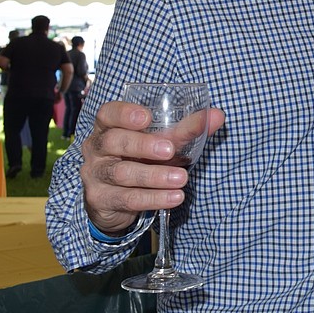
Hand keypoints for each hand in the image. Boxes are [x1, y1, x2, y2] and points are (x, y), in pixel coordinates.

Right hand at [80, 100, 224, 235]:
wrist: (117, 199)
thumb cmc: (141, 158)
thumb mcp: (161, 141)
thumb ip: (187, 129)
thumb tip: (218, 116)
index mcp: (109, 126)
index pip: (108, 113)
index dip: (124, 113)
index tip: (146, 117)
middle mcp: (96, 148)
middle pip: (114, 141)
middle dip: (143, 145)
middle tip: (170, 150)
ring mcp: (95, 175)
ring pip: (121, 173)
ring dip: (154, 176)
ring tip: (181, 178)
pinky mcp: (100, 200)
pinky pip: (127, 199)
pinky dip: (153, 198)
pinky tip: (174, 197)